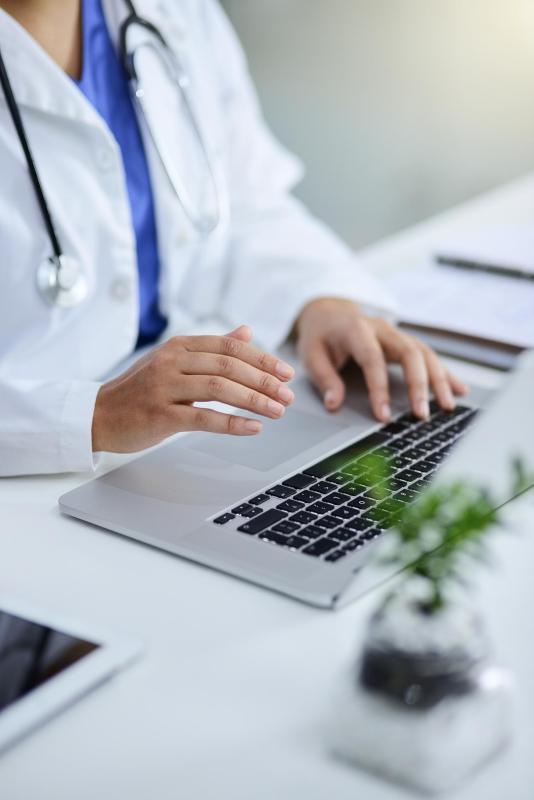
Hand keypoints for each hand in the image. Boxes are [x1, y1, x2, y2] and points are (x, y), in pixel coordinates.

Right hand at [92, 325, 294, 452]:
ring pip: (219, 389)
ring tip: (277, 412)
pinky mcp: (159, 415)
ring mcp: (164, 387)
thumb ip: (211, 347)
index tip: (286, 373)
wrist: (99, 415)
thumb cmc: (140, 390)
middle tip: (288, 396)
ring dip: (254, 400)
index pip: (230, 347)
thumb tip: (246, 332)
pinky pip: (203, 417)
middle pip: (228, 366)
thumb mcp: (175, 361)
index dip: (262, 358)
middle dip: (264, 381)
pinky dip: (232, 422)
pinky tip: (253, 428)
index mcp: (179, 346)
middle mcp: (172, 361)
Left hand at [295, 298, 467, 421]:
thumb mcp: (311, 355)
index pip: (373, 360)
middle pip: (409, 353)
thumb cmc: (321, 336)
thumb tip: (334, 404)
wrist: (329, 311)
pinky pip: (430, 356)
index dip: (379, 389)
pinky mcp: (406, 341)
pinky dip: (445, 373)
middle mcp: (383, 329)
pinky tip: (459, 390)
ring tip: (446, 407)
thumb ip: (325, 379)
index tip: (383, 416)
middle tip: (421, 414)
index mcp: (357, 329)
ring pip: (425, 353)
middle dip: (418, 385)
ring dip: (438, 380)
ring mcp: (397, 333)